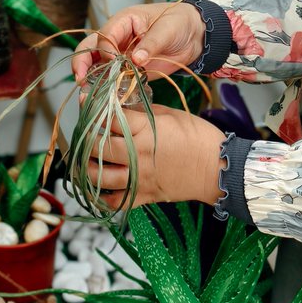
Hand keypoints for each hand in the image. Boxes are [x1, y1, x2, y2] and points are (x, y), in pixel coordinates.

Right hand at [73, 3, 204, 84]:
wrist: (194, 36)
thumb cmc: (180, 22)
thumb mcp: (168, 29)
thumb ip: (151, 43)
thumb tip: (136, 59)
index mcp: (124, 20)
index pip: (105, 35)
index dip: (106, 49)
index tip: (114, 62)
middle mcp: (118, 37)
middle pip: (91, 47)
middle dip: (83, 62)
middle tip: (80, 78)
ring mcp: (121, 53)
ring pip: (97, 63)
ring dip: (90, 76)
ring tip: (86, 90)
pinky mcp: (128, 69)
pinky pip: (112, 77)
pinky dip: (106, 85)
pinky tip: (103, 95)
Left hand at [87, 104, 224, 209]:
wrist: (219, 169)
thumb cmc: (200, 138)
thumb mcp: (173, 115)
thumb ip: (145, 111)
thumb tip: (125, 106)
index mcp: (146, 130)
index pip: (110, 118)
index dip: (94, 108)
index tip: (85, 101)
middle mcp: (138, 154)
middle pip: (99, 147)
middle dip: (86, 138)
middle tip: (82, 132)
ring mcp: (140, 177)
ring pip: (101, 177)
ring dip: (86, 170)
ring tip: (83, 162)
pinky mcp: (145, 195)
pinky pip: (118, 202)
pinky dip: (103, 198)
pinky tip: (97, 190)